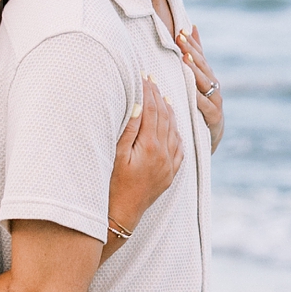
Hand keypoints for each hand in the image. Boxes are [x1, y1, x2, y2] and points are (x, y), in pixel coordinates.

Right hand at [106, 75, 183, 242]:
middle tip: (152, 79)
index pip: (151, 111)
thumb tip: (139, 106)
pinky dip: (176, 131)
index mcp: (149, 147)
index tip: (143, 76)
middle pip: (164, 117)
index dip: (148, 91)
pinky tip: (172, 124)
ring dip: (169, 111)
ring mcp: (169, 165)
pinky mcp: (170, 174)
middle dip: (158, 96)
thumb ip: (129, 130)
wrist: (122, 215)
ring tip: (163, 95)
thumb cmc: (112, 185)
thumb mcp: (116, 155)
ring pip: (174, 130)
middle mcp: (164, 154)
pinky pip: (179, 147)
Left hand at [176, 26, 223, 151]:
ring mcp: (215, 100)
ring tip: (185, 58)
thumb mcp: (198, 78)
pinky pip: (205, 106)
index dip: (191, 43)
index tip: (180, 31)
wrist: (212, 134)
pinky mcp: (214, 116)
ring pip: (204, 83)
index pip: (199, 56)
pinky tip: (191, 91)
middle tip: (180, 38)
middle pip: (201, 66)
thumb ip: (196, 54)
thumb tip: (191, 27)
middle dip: (191, 51)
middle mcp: (213, 85)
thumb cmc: (202, 103)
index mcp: (207, 76)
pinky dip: (198, 98)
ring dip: (195, 70)